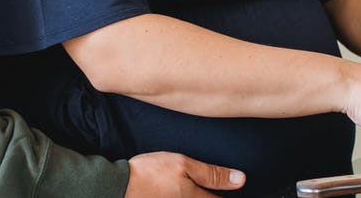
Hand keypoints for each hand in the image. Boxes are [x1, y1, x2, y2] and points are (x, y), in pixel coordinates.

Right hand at [123, 152, 244, 197]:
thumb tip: (241, 180)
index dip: (228, 193)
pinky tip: (181, 190)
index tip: (234, 186)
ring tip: (194, 187)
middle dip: (211, 194)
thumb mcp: (183, 165)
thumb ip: (212, 174)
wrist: (119, 186)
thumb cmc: (150, 173)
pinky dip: (187, 196)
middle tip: (213, 188)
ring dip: (199, 195)